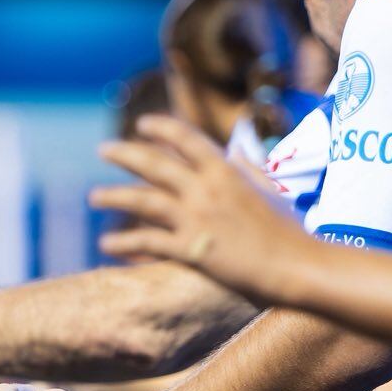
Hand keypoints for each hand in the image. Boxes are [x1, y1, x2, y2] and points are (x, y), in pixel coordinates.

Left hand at [87, 113, 309, 299]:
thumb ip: (250, 168)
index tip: (143, 124)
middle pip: (155, 164)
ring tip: (94, 198)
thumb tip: (238, 150)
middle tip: (103, 150)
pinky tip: (106, 245)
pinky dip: (125, 243)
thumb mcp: (273, 190)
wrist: (297, 266)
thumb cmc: (291, 231)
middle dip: (125, 154)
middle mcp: (206, 189)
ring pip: (143, 201)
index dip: (162, 128)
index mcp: (227, 171)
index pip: (186, 138)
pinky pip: (148, 243)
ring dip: (114, 197)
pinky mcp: (191, 250)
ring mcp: (196, 219)